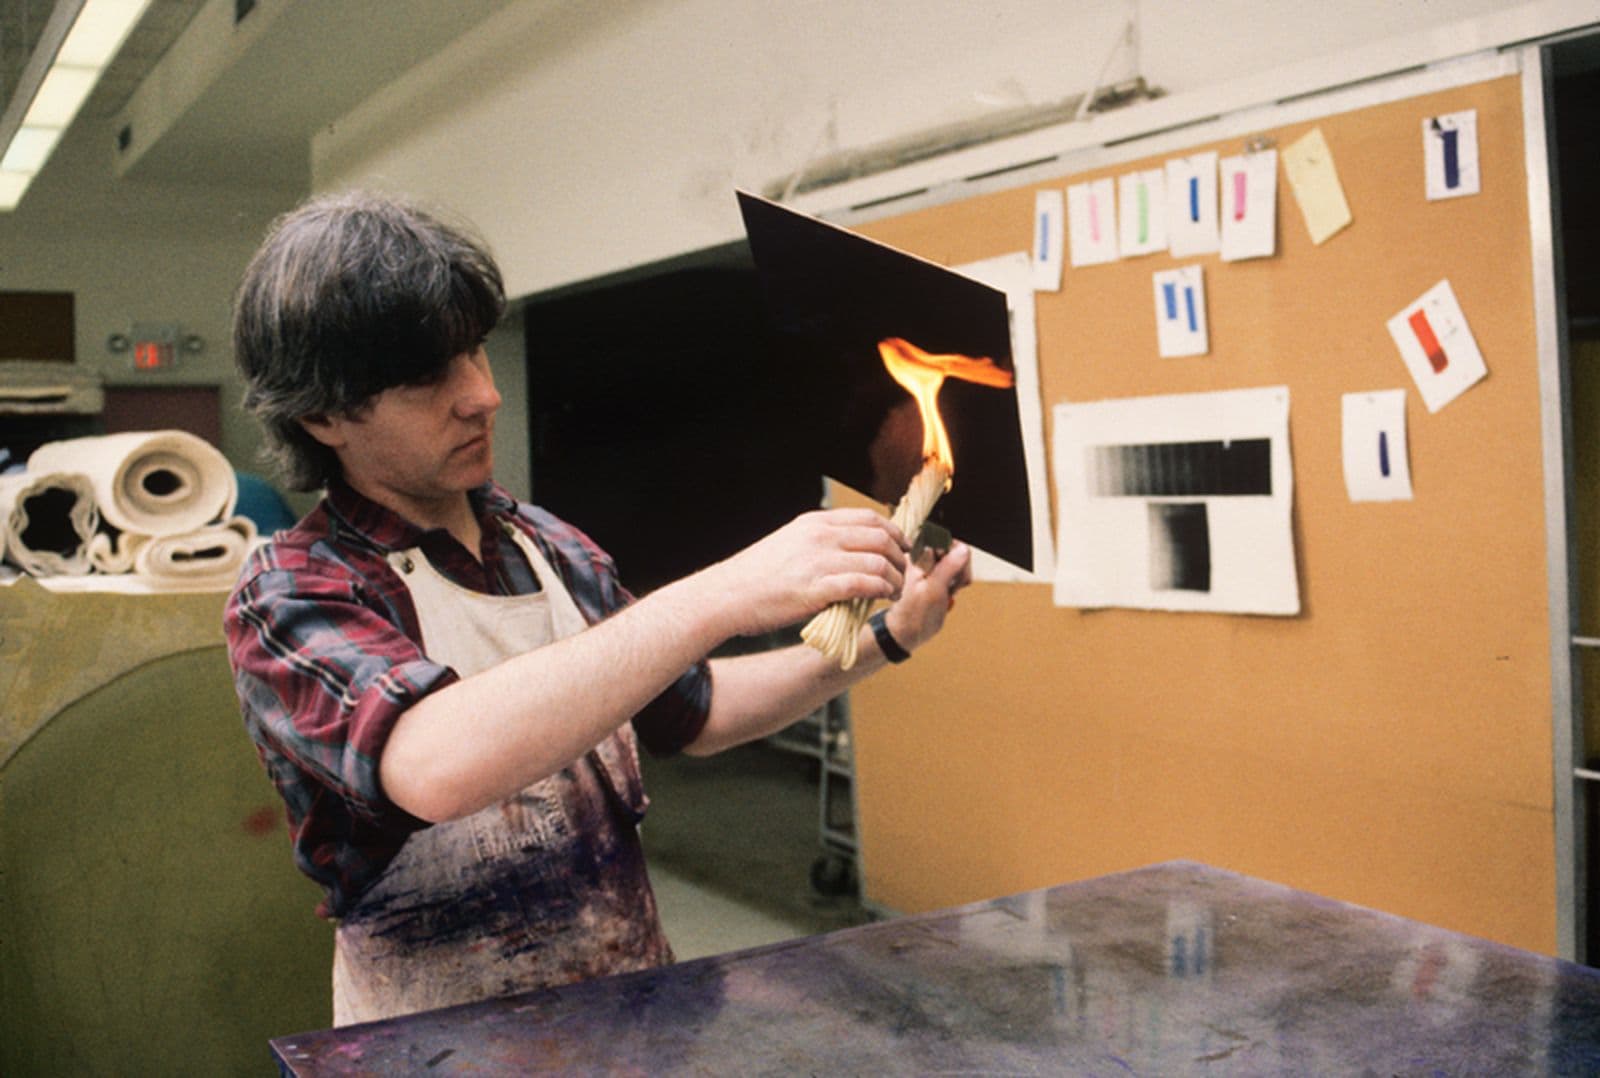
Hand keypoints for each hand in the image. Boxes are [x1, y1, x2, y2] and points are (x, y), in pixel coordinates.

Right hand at [702, 509, 909, 637]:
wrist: (726, 597)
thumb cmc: (754, 577)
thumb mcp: (788, 544)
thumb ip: (819, 544)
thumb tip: (850, 554)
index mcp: (814, 523)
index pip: (869, 517)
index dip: (893, 532)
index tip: (902, 546)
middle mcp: (820, 536)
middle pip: (880, 537)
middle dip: (899, 555)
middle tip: (903, 571)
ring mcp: (819, 560)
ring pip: (878, 561)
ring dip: (894, 577)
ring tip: (895, 589)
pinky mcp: (818, 587)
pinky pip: (864, 583)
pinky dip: (881, 590)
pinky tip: (883, 597)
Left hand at [882, 540, 972, 652]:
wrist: (903, 632)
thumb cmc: (913, 615)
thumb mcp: (934, 591)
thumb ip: (949, 568)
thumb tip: (963, 549)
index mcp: (917, 556)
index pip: (947, 540)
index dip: (957, 556)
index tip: (956, 574)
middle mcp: (920, 555)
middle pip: (954, 549)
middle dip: (960, 568)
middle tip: (953, 586)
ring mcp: (927, 564)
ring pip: (956, 560)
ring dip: (959, 576)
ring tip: (950, 591)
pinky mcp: (932, 573)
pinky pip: (952, 570)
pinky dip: (955, 581)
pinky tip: (949, 591)